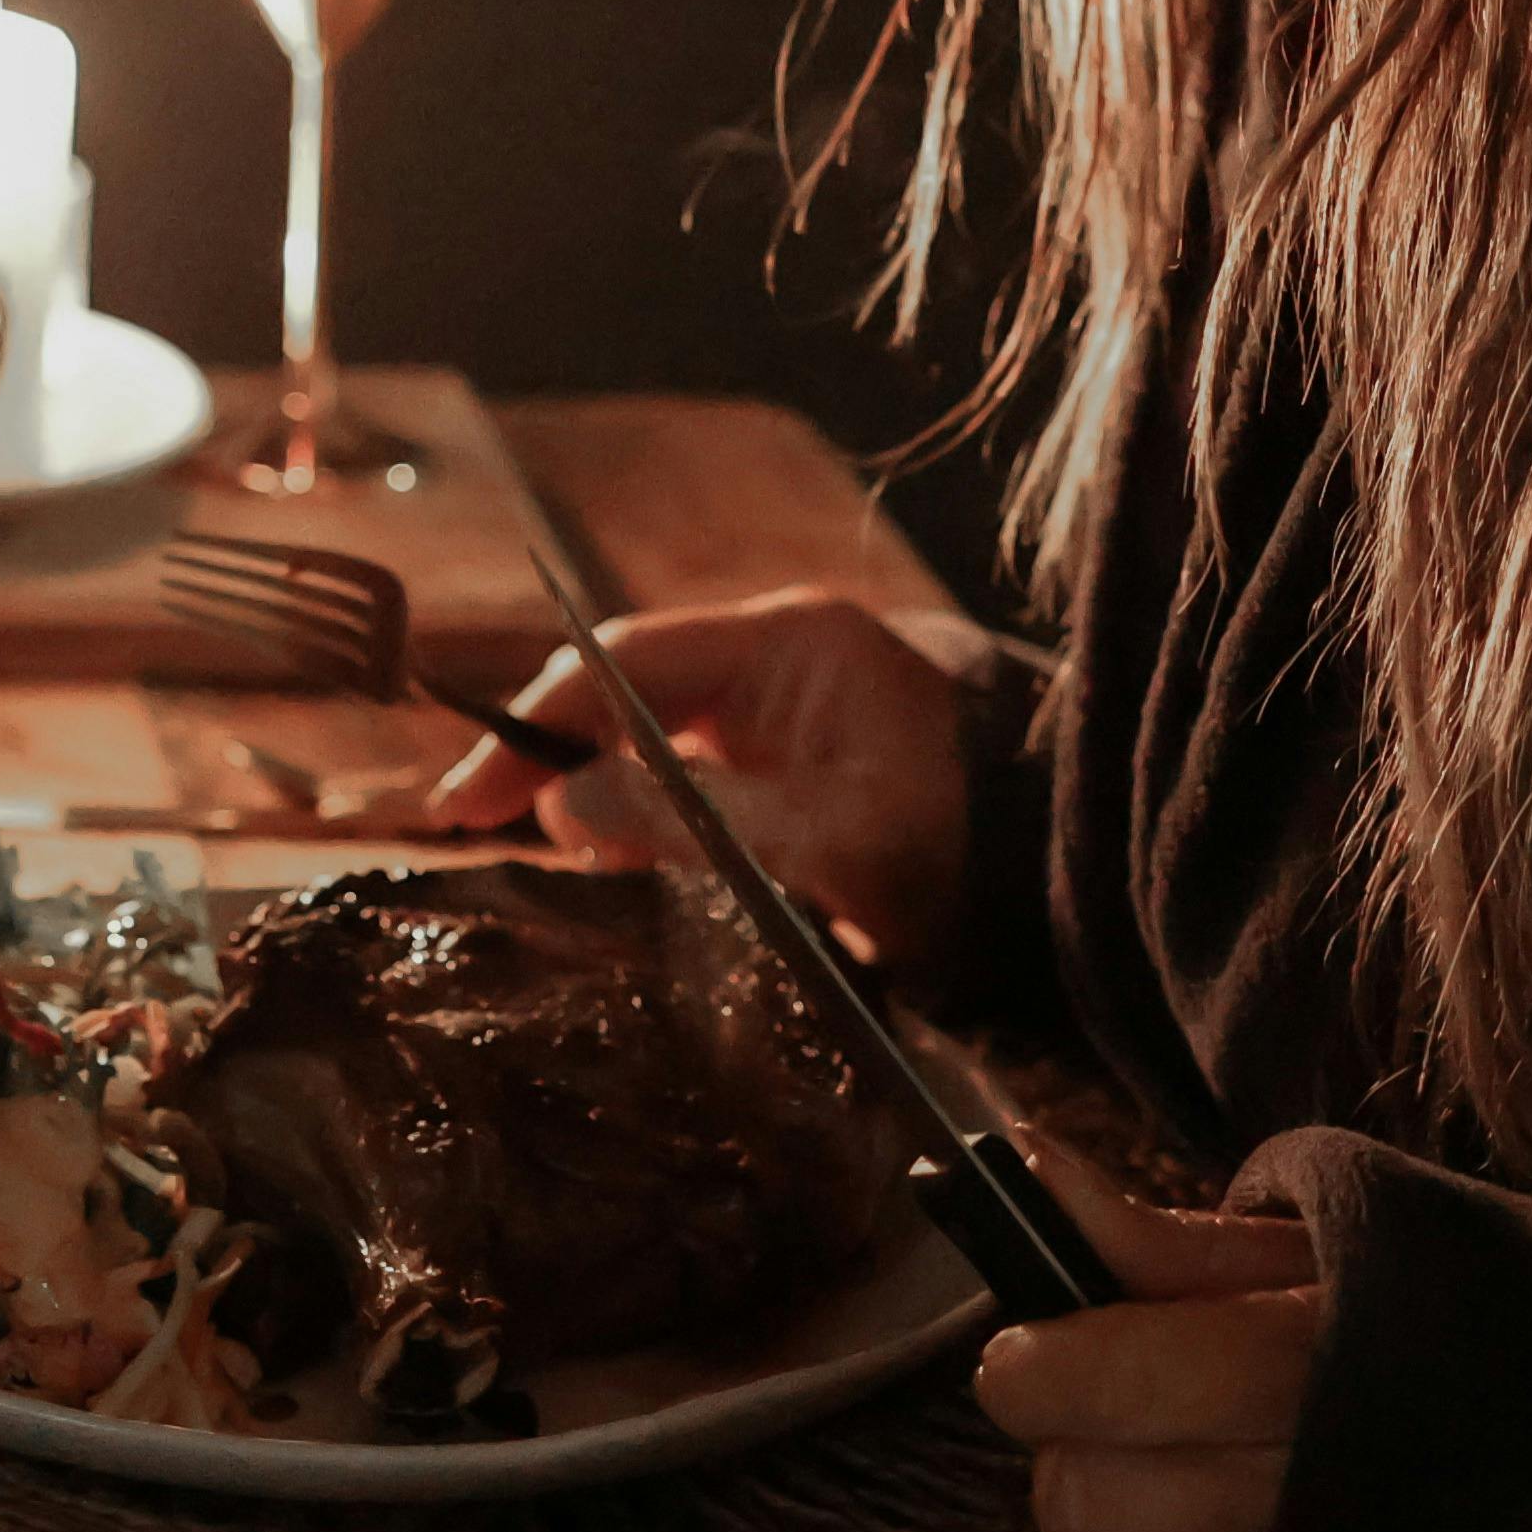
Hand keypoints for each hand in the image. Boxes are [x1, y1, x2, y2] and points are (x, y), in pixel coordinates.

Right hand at [421, 586, 980, 969]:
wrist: (1066, 889)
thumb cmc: (964, 852)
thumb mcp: (831, 842)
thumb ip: (693, 821)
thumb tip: (559, 807)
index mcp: (787, 642)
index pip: (622, 662)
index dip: (535, 723)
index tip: (469, 795)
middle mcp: (775, 660)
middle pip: (623, 693)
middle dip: (543, 754)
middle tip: (465, 823)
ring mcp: (784, 713)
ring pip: (648, 736)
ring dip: (585, 787)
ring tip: (518, 847)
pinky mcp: (792, 767)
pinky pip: (685, 775)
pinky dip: (632, 810)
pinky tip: (597, 854)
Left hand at [969, 1139, 1328, 1531]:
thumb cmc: (1455, 1361)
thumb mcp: (1339, 1271)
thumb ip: (1177, 1246)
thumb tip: (1026, 1166)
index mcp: (1352, 1370)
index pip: (1131, 1376)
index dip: (1044, 1369)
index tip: (1030, 1363)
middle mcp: (1351, 1521)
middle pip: (1095, 1507)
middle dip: (1076, 1463)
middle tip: (1125, 1442)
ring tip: (1189, 1530)